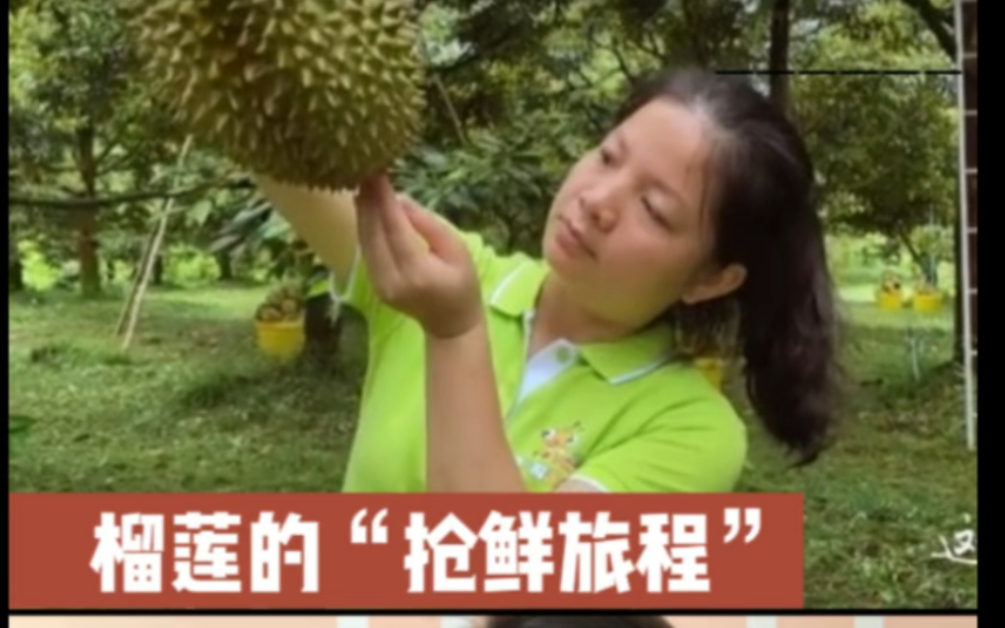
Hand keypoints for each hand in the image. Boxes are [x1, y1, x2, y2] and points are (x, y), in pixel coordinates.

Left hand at [354, 172, 482, 338]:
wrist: (451, 324)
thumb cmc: (463, 285)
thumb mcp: (458, 250)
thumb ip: (430, 225)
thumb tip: (401, 201)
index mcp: (418, 272)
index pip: (395, 229)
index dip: (384, 200)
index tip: (378, 174)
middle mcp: (392, 280)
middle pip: (373, 234)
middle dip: (369, 201)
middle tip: (365, 171)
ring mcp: (380, 286)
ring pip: (365, 242)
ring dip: (362, 212)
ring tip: (363, 184)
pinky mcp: (374, 286)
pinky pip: (366, 251)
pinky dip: (364, 227)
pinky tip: (365, 208)